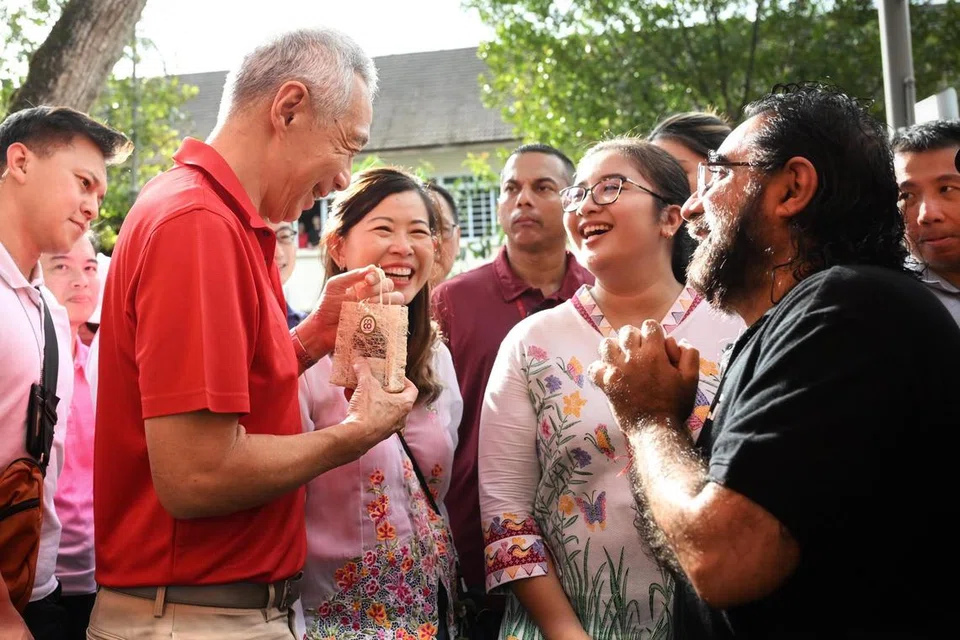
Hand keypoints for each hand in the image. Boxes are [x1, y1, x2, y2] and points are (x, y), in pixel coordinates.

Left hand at [298, 266, 404, 357]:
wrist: (322, 329)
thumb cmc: (326, 306)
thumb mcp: (335, 285)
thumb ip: (353, 276)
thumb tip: (372, 268)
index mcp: (363, 284)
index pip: (379, 275)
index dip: (377, 276)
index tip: (367, 280)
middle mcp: (372, 295)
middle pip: (388, 285)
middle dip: (378, 288)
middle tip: (360, 296)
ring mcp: (377, 309)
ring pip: (397, 298)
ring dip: (384, 298)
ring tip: (368, 304)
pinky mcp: (378, 322)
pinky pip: (393, 315)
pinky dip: (387, 312)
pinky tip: (371, 314)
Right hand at [344, 358, 417, 453]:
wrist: (355, 438)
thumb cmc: (368, 411)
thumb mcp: (366, 385)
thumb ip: (363, 370)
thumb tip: (359, 360)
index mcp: (405, 405)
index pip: (412, 389)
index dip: (404, 380)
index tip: (393, 375)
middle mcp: (401, 417)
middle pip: (395, 398)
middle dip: (383, 387)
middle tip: (375, 380)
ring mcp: (389, 427)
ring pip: (381, 407)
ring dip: (370, 396)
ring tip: (358, 387)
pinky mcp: (376, 434)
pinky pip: (372, 416)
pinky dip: (364, 407)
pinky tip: (350, 398)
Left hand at [587, 319, 699, 434]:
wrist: (656, 429)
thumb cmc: (675, 405)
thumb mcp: (691, 379)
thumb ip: (689, 355)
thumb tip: (680, 341)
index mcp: (654, 353)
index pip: (649, 325)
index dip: (654, 333)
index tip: (657, 346)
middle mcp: (632, 358)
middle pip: (627, 331)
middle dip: (635, 338)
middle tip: (641, 353)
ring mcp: (616, 370)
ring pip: (607, 345)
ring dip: (615, 349)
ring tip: (623, 360)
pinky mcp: (606, 384)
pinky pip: (594, 367)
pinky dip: (600, 368)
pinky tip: (610, 374)